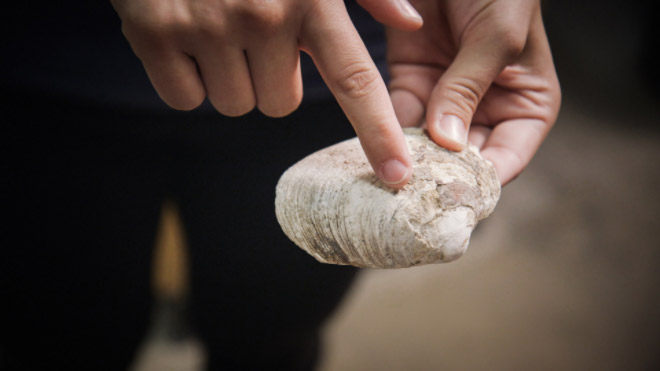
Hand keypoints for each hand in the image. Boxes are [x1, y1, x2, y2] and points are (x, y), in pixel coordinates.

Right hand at [111, 0, 424, 187]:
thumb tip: (409, 23)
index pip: (355, 80)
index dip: (378, 133)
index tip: (397, 175)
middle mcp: (263, 15)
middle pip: (281, 104)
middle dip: (271, 76)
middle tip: (253, 29)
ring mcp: (207, 27)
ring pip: (236, 104)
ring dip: (230, 77)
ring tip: (218, 25)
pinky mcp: (156, 35)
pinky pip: (186, 98)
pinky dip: (186, 77)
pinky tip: (185, 34)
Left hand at [360, 0, 560, 184]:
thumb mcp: (497, 35)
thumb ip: (470, 87)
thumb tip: (447, 142)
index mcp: (524, 104)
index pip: (506, 159)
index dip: (482, 182)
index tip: (453, 199)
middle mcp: (484, 109)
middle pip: (462, 161)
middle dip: (439, 178)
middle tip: (413, 196)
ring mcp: (445, 98)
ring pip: (426, 146)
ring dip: (409, 162)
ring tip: (390, 181)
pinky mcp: (410, 82)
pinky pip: (397, 119)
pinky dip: (385, 134)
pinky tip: (374, 151)